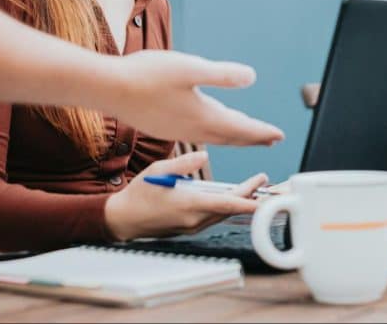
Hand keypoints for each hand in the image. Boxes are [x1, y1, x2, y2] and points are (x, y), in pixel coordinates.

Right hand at [105, 151, 267, 241]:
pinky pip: (213, 218)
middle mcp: (193, 219)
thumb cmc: (138, 194)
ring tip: (252, 187)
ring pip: (222, 215)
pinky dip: (225, 208)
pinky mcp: (188, 229)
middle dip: (248, 196)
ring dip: (238, 202)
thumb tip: (204, 157)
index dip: (247, 201)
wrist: (123, 220)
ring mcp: (191, 227)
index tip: (263, 198)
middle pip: (228, 209)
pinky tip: (230, 197)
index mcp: (188, 204)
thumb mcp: (158, 171)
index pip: (225, 204)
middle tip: (262, 180)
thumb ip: (183, 164)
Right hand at [116, 50, 284, 145]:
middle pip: (231, 137)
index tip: (279, 136)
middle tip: (271, 139)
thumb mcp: (190, 67)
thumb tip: (251, 77)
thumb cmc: (147, 75)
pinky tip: (209, 125)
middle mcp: (193, 128)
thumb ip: (222, 74)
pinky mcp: (165, 126)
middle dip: (253, 137)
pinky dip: (214, 133)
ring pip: (215, 137)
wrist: (109, 88)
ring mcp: (178, 130)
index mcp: (204, 116)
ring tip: (246, 133)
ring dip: (234, 136)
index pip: (242, 129)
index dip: (262, 132)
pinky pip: (198, 135)